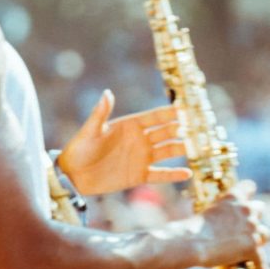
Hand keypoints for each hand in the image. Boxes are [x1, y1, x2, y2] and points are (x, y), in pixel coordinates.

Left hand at [58, 91, 186, 196]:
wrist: (73, 175)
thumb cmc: (78, 150)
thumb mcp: (89, 131)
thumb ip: (100, 113)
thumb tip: (107, 93)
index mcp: (130, 126)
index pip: (155, 117)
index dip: (169, 113)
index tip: (184, 109)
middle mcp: (140, 140)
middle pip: (166, 132)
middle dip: (181, 129)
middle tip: (196, 127)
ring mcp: (142, 158)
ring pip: (168, 151)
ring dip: (182, 148)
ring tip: (196, 148)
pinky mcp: (140, 175)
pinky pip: (161, 174)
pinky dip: (174, 174)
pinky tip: (187, 173)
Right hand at [194, 185, 269, 268]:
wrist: (192, 242)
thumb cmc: (192, 228)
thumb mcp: (207, 211)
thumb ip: (220, 212)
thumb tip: (222, 222)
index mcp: (234, 196)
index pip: (249, 186)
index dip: (248, 192)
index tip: (248, 196)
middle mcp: (246, 209)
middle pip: (260, 209)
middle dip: (254, 216)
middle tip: (248, 225)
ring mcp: (251, 228)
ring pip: (265, 233)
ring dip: (259, 238)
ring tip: (254, 246)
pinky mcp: (252, 247)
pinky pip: (261, 258)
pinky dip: (261, 266)